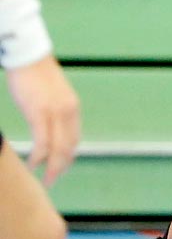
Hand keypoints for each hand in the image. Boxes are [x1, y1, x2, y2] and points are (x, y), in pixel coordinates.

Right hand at [7, 55, 79, 186]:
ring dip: (52, 167)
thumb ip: (55, 111)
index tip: (60, 168)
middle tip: (52, 181)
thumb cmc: (35, 75)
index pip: (74, 139)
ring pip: (58, 148)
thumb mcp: (51, 96)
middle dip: (62, 167)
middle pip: (69, 147)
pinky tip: (33, 164)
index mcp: (72, 108)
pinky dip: (39, 157)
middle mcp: (68, 112)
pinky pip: (42, 142)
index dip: (68, 157)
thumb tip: (49, 126)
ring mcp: (55, 113)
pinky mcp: (39, 113)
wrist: (29, 57)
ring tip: (45, 179)